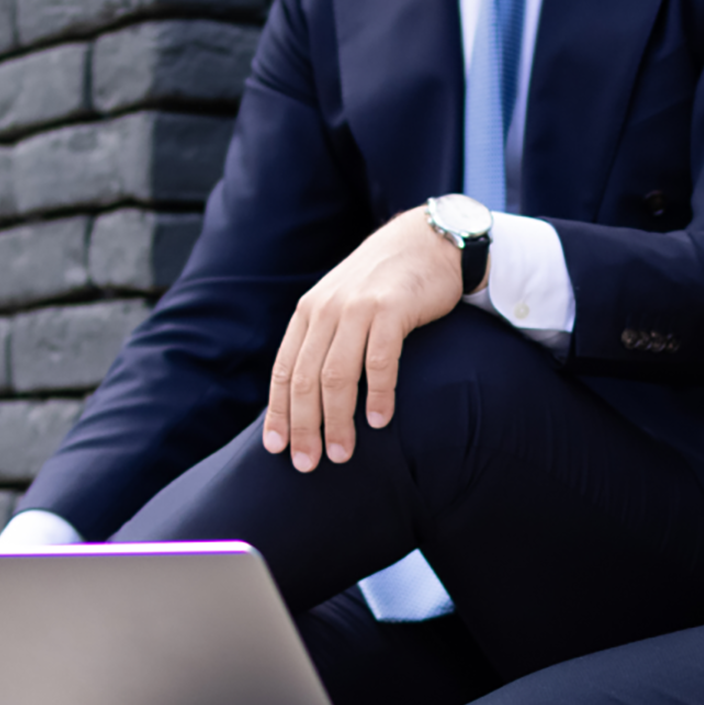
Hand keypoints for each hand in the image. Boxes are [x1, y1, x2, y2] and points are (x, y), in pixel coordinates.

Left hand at [263, 211, 464, 470]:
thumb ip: (327, 340)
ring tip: (342, 454)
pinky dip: (378, 395)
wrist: (427, 240)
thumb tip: (312, 395)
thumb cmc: (388, 283)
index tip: (276, 449)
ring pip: (336, 376)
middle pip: (305, 380)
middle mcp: (326, 310)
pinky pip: (379, 361)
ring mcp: (357, 308)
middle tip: (308, 464)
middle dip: (304, 427)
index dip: (278, 413)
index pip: (284, 371)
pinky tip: (380, 422)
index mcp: (309, 313)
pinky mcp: (391, 309)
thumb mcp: (345, 304)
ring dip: (337, 421)